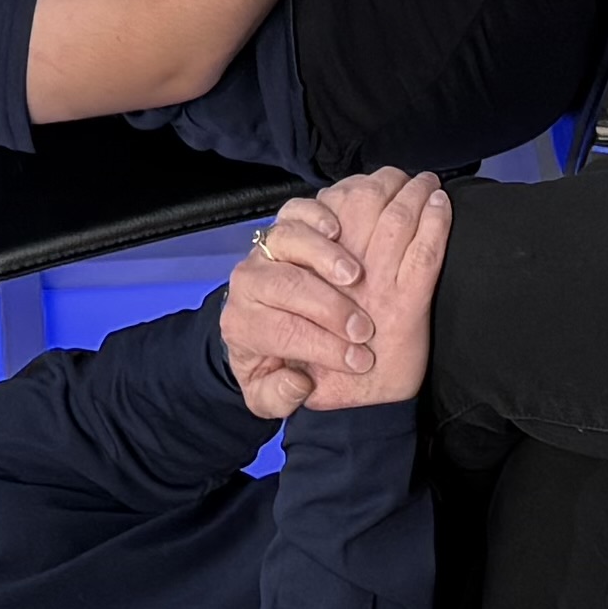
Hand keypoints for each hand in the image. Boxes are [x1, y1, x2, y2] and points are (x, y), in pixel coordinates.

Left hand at [232, 171, 448, 413]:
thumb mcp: (266, 395)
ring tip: (355, 276)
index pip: (282, 332)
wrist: (258, 322)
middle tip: (365, 328)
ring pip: (289, 242)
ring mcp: (266, 249)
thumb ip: (277, 397)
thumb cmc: (270, 359)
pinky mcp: (284, 224)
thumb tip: (298, 382)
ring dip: (325, 256)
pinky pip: (295, 212)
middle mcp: (248, 282)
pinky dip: (316, 216)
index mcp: (242, 325)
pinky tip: (340, 230)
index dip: (324, 348)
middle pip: (287, 286)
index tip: (359, 361)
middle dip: (330, 308)